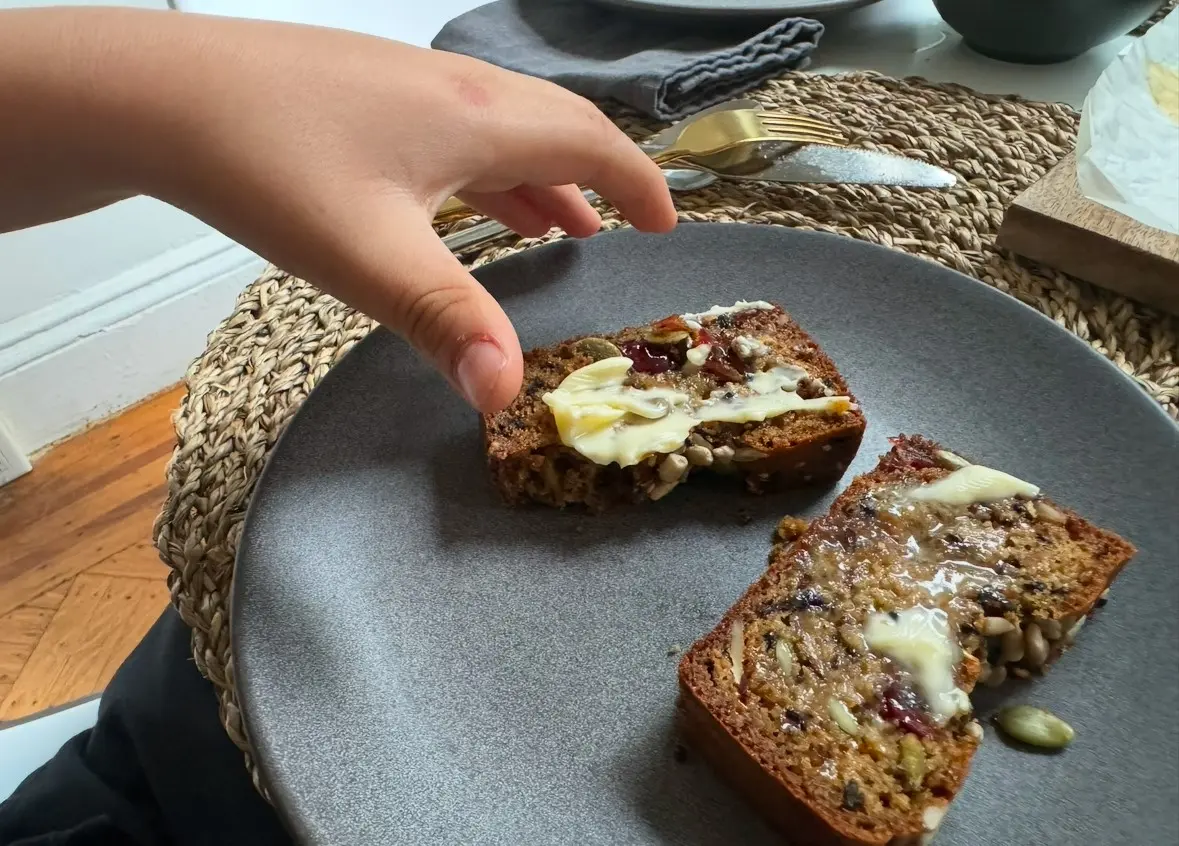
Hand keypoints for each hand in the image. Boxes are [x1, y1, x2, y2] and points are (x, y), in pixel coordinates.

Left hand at [0, 9, 677, 411]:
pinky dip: (484, 170)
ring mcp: (404, 85)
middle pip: (552, 126)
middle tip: (623, 228)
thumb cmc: (271, 166)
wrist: (154, 91)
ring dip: (541, 177)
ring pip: (499, 129)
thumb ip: (447, 323)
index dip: (638, 180)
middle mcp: (452, 89)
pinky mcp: (362, 95)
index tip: (667, 222)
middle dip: (599, 178)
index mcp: (476, 118)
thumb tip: (509, 397)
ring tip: (561, 227)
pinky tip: (465, 204)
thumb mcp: (371, 256)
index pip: (589, 139)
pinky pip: (452, 131)